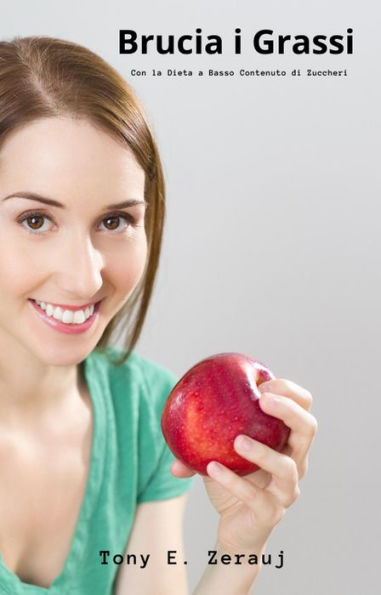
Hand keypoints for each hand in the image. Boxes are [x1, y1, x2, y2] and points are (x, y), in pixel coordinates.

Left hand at [171, 378, 316, 552]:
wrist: (235, 527)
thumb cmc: (233, 479)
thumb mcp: (221, 448)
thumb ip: (204, 429)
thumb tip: (178, 408)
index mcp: (287, 439)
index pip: (304, 407)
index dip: (289, 392)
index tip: (262, 384)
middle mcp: (296, 461)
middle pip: (308, 429)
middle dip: (288, 410)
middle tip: (262, 399)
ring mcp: (287, 489)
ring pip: (287, 467)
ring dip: (263, 452)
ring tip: (237, 440)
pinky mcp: (271, 512)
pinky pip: (256, 497)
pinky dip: (233, 481)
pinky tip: (212, 468)